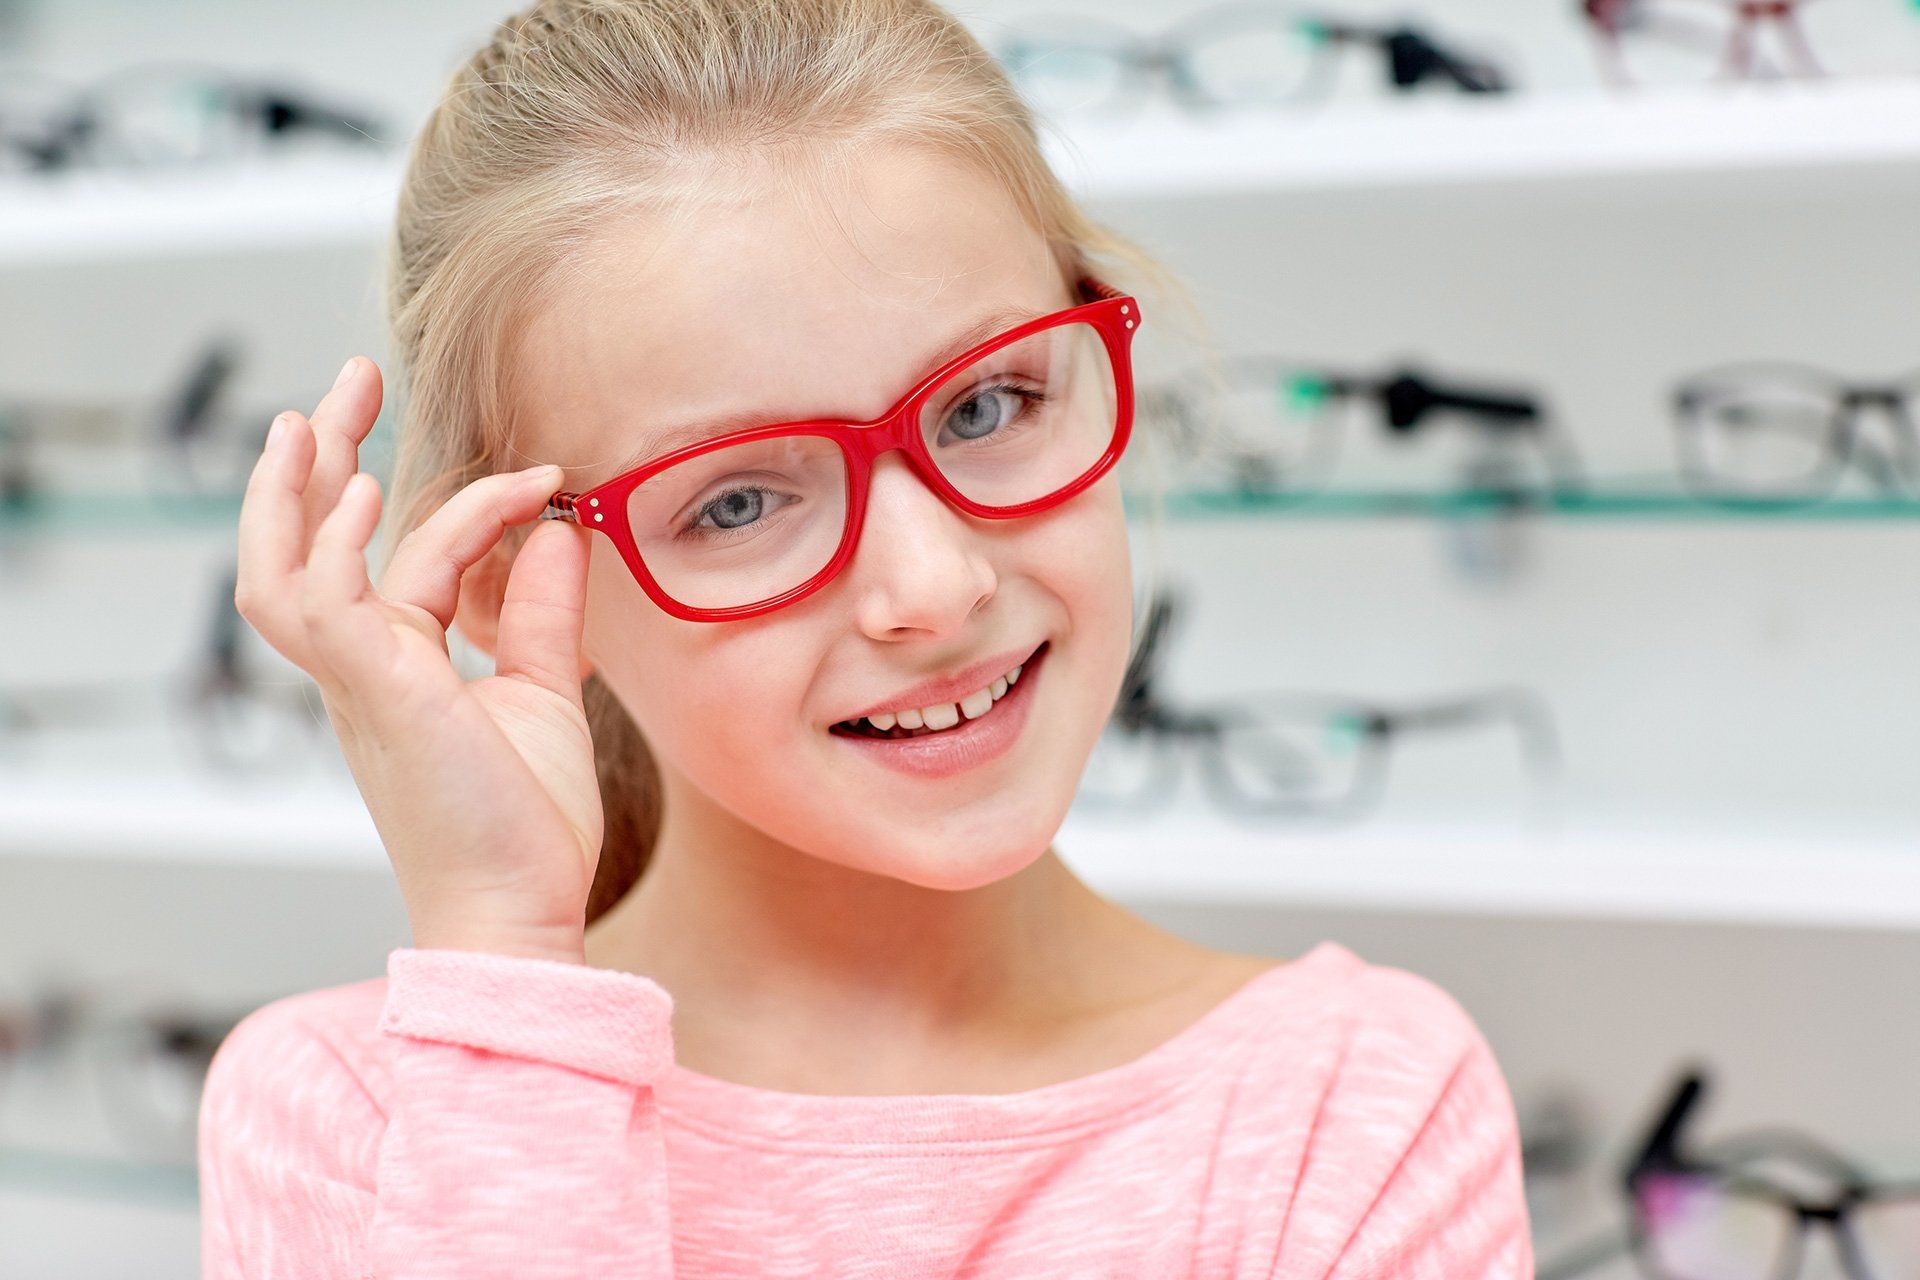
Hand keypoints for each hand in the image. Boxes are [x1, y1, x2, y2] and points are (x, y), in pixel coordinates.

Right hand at [234, 357, 599, 963]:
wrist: (521, 911)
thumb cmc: (526, 826)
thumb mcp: (545, 696)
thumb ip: (544, 614)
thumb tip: (557, 533)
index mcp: (398, 667)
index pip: (405, 561)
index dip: (468, 507)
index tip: (540, 476)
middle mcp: (364, 669)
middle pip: (306, 548)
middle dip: (319, 461)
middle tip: (350, 380)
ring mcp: (358, 683)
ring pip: (284, 571)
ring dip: (297, 489)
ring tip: (320, 414)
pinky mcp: (375, 693)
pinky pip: (324, 604)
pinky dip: (337, 543)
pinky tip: (366, 494)